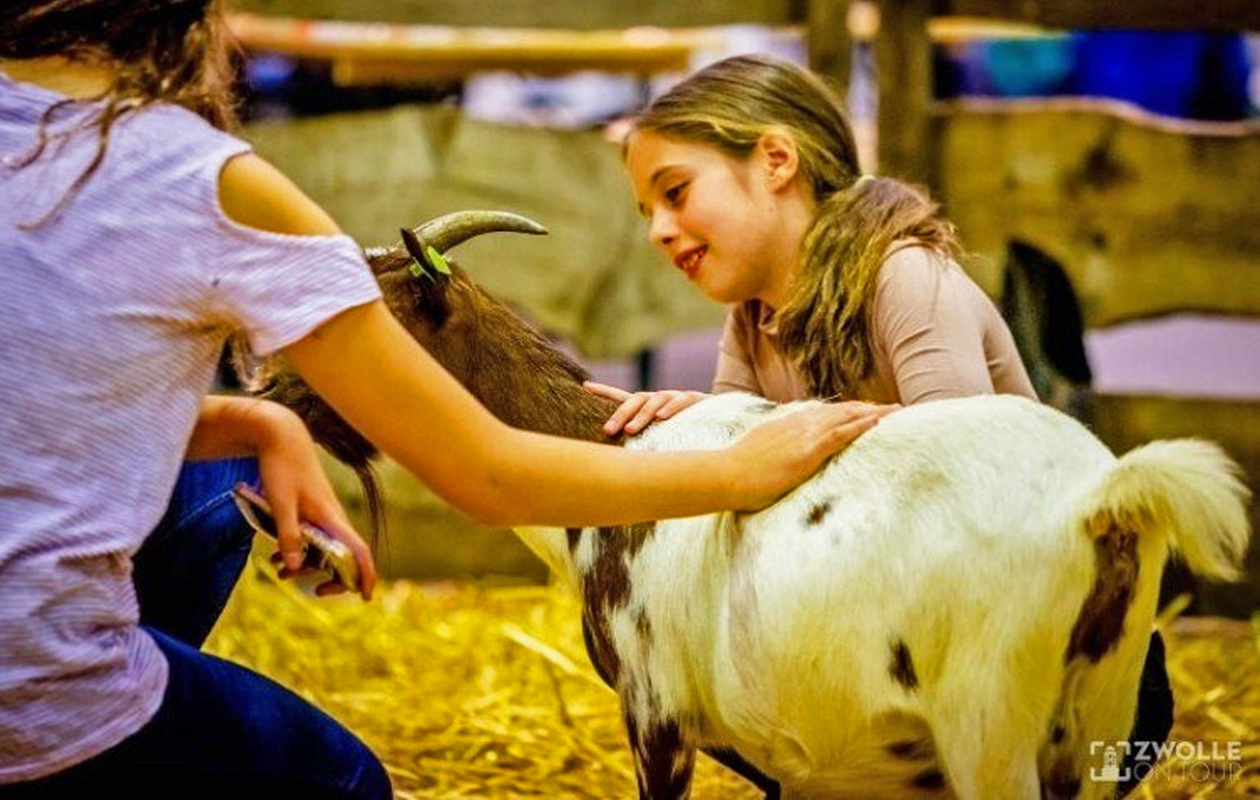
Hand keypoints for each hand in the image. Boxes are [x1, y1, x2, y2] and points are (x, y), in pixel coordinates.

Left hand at [250, 401, 377, 600]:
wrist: (281, 437)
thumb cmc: (282, 468)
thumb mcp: (280, 504)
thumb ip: (288, 536)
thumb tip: (296, 568)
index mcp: (331, 517)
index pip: (357, 550)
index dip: (364, 574)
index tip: (365, 595)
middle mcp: (333, 518)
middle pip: (345, 556)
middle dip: (334, 578)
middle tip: (316, 592)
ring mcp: (324, 514)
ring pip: (325, 549)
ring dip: (309, 566)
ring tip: (281, 574)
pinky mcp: (313, 510)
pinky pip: (313, 539)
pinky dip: (299, 552)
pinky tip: (277, 558)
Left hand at [584, 381, 709, 435]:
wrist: (719, 426)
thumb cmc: (684, 435)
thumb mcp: (659, 439)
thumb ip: (642, 444)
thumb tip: (616, 462)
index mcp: (648, 407)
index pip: (623, 397)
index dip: (604, 391)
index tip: (585, 386)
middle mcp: (660, 399)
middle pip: (636, 400)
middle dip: (621, 415)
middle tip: (608, 431)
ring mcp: (676, 397)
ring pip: (656, 400)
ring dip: (643, 415)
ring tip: (632, 429)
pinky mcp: (695, 399)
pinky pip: (681, 401)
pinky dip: (671, 408)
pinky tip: (662, 417)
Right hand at [729, 401, 897, 510]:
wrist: (725, 475)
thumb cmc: (735, 472)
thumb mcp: (757, 453)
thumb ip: (773, 450)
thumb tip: (779, 457)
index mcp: (787, 425)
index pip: (824, 413)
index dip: (846, 411)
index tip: (864, 410)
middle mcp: (798, 424)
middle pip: (840, 411)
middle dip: (866, 408)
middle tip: (891, 408)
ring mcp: (803, 435)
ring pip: (845, 417)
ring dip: (872, 412)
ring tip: (895, 411)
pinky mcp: (807, 451)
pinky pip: (840, 434)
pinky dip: (861, 425)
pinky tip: (878, 421)